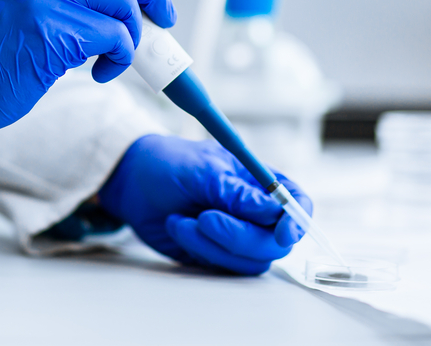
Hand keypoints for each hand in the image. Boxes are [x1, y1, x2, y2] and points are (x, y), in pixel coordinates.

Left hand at [98, 134, 311, 275]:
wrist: (133, 183)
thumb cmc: (170, 164)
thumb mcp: (203, 170)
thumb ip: (238, 193)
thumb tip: (274, 210)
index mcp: (259, 181)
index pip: (296, 202)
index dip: (298, 219)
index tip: (283, 233)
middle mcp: (254, 211)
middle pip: (275, 241)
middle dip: (240, 235)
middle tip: (207, 219)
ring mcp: (236, 235)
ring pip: (249, 259)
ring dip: (213, 244)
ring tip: (183, 220)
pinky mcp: (215, 254)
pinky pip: (221, 265)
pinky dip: (198, 249)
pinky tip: (177, 226)